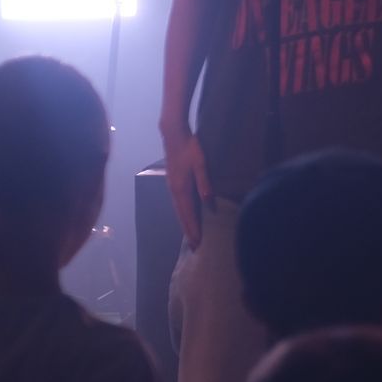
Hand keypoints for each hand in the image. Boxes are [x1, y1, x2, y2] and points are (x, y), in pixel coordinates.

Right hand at [161, 125, 211, 247]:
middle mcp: (174, 191)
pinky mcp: (173, 182)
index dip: (193, 228)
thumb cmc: (190, 148)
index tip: (197, 243)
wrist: (173, 134)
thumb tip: (209, 203)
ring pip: (178, 210)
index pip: (188, 214)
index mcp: (181, 189)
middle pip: (181, 215)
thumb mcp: (201, 165)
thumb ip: (205, 183)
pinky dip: (182, 213)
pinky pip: (178, 203)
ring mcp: (172, 186)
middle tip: (195, 246)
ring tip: (191, 236)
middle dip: (188, 230)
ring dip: (184, 223)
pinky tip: (186, 216)